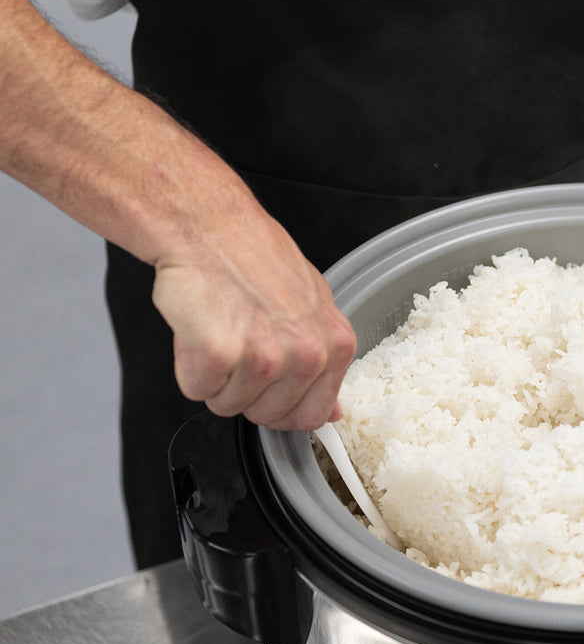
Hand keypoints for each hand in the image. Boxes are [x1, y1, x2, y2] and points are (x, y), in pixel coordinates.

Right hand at [151, 214, 356, 430]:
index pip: (312, 415)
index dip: (281, 406)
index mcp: (335, 345)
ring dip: (216, 376)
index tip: (268, 385)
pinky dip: (188, 365)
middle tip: (239, 342)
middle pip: (267, 415)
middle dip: (245, 389)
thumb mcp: (313, 306)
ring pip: (228, 405)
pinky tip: (201, 330)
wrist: (210, 227)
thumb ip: (324, 361)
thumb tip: (331, 411)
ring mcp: (265, 356)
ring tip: (221, 329)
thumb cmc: (255, 259)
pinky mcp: (220, 354)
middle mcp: (307, 354)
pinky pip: (196, 389)